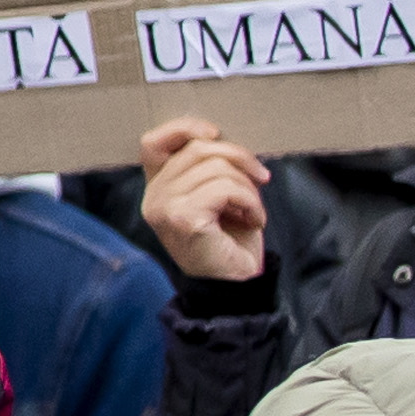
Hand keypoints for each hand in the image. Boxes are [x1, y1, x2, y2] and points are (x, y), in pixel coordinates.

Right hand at [134, 115, 270, 283]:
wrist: (234, 288)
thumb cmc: (229, 242)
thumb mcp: (216, 197)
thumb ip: (208, 169)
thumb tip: (224, 141)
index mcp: (158, 188)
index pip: (153, 142)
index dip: (185, 127)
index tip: (216, 134)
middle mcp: (153, 196)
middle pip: (198, 149)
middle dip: (240, 158)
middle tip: (261, 178)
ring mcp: (165, 207)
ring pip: (216, 168)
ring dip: (249, 188)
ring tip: (254, 211)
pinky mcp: (183, 219)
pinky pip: (225, 188)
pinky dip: (250, 202)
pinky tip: (253, 220)